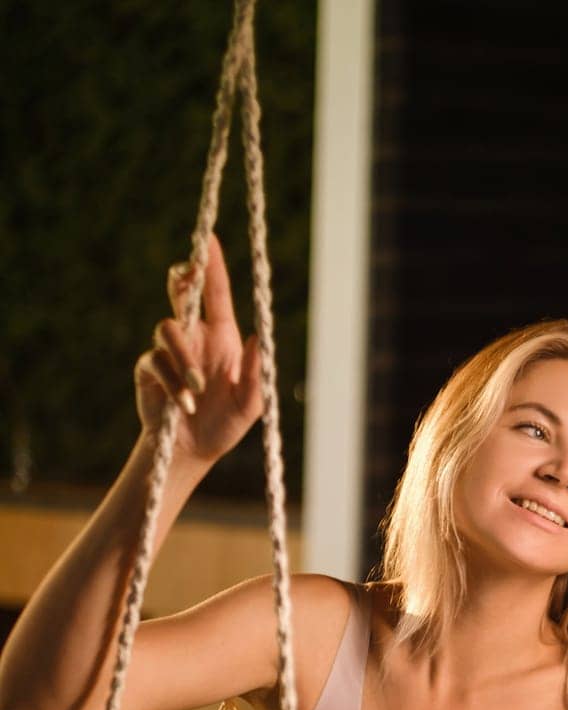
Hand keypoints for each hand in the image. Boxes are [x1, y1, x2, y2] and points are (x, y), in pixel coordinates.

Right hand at [134, 231, 262, 463]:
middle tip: (187, 278)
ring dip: (183, 358)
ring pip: (167, 329)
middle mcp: (194, 336)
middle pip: (181, 292)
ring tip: (197, 391)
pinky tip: (185, 404)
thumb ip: (255, 375)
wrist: (193, 451)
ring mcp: (169, 350)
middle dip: (182, 279)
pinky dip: (172, 382)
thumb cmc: (225, 424)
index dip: (211, 265)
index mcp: (221, 336)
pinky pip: (156, 362)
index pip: (216, 293)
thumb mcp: (249, 405)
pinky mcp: (149, 369)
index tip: (208, 239)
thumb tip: (258, 337)